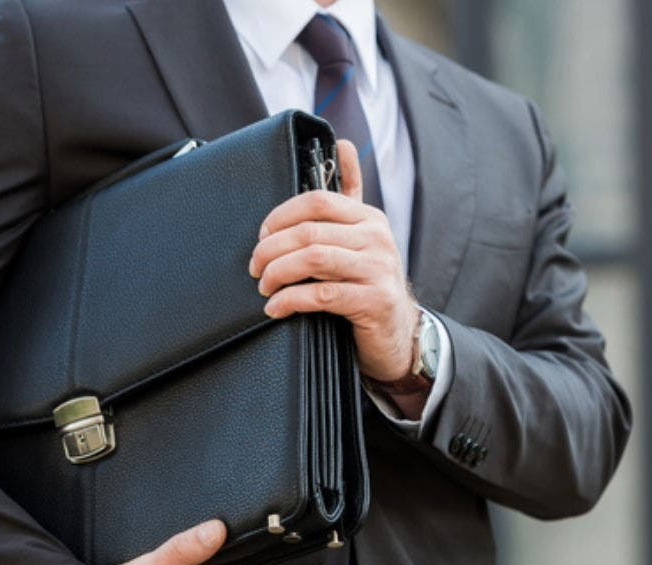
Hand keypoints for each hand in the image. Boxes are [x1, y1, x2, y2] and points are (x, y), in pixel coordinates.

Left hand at [249, 139, 418, 381]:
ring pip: (314, 260)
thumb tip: (345, 144)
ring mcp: (379, 270)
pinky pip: (322, 295)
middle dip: (271, 249)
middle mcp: (377, 239)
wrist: (397, 332)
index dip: (281, 216)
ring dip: (278, 274)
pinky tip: (276, 308)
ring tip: (264, 286)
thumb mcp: (360, 237)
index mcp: (368, 218)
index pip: (318, 201)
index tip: (262, 235)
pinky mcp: (375, 302)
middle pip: (310, 232)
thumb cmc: (367, 283)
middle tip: (255, 267)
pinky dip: (291, 300)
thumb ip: (349, 194)